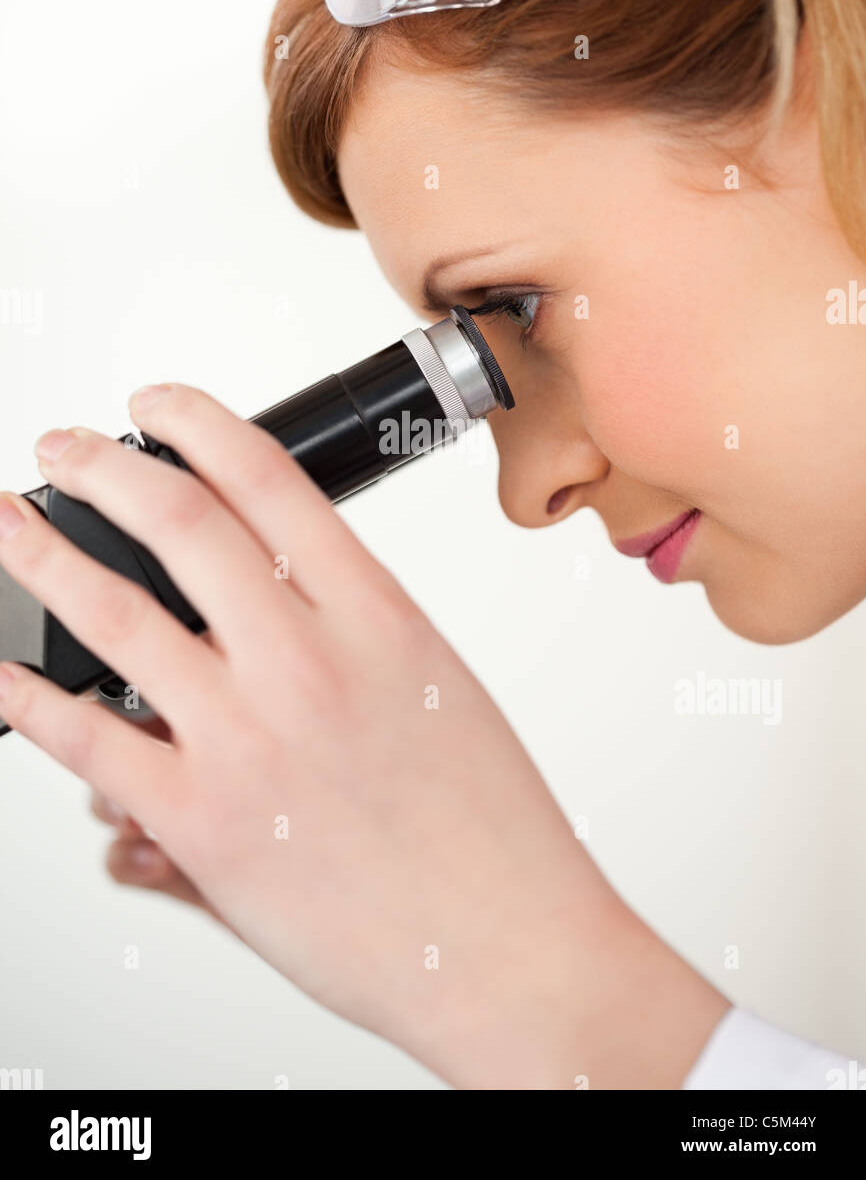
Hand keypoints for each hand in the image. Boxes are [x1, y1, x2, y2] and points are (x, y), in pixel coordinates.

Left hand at [0, 385, 727, 1086]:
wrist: (510, 950)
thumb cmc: (492, 833)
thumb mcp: (437, 698)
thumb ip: (351, 648)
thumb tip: (264, 626)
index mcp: (379, 617)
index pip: (268, 479)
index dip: (197, 422)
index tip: (158, 405)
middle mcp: (308, 661)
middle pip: (179, 521)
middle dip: (103, 466)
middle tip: (65, 447)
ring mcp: (248, 739)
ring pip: (114, 613)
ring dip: (43, 556)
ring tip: (11, 527)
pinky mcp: (201, 823)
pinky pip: (85, 740)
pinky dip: (28, 699)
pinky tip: (6, 675)